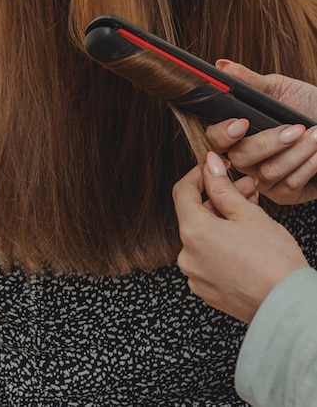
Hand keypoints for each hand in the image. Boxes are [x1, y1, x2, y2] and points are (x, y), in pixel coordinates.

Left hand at [173, 152, 308, 322]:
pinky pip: (208, 257)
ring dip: (223, 220)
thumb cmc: (273, 261)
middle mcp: (187, 256)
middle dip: (220, 198)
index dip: (198, 175)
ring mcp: (195, 275)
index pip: (183, 192)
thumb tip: (210, 165)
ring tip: (251, 211)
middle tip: (247, 188)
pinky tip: (245, 238)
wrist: (289, 306)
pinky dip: (222, 243)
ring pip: (204, 236)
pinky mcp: (207, 289)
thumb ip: (222, 187)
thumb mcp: (248, 214)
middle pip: (196, 214)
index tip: (213, 168)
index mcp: (193, 232)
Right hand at [206, 61, 316, 204]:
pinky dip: (307, 165)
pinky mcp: (283, 194)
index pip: (215, 139)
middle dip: (269, 143)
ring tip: (315, 134)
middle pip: (239, 158)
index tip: (242, 123)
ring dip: (296, 152)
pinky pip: (288, 185)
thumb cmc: (308, 106)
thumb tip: (222, 66)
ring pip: (267, 172)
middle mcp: (245, 158)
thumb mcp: (280, 89)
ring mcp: (263, 179)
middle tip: (295, 128)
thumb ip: (250, 81)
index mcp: (238, 134)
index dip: (224, 134)